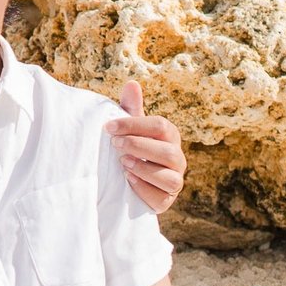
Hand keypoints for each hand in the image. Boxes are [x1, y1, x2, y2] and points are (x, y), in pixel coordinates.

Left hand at [106, 83, 185, 213]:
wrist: (126, 183)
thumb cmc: (131, 149)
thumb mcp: (129, 129)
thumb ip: (131, 109)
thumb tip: (132, 83)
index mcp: (169, 136)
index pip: (160, 126)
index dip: (134, 125)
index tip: (108, 127)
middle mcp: (177, 159)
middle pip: (167, 151)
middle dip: (139, 146)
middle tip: (115, 144)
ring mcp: (174, 181)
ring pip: (170, 177)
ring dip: (144, 168)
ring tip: (122, 163)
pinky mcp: (165, 201)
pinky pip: (161, 198)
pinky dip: (144, 189)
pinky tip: (128, 181)